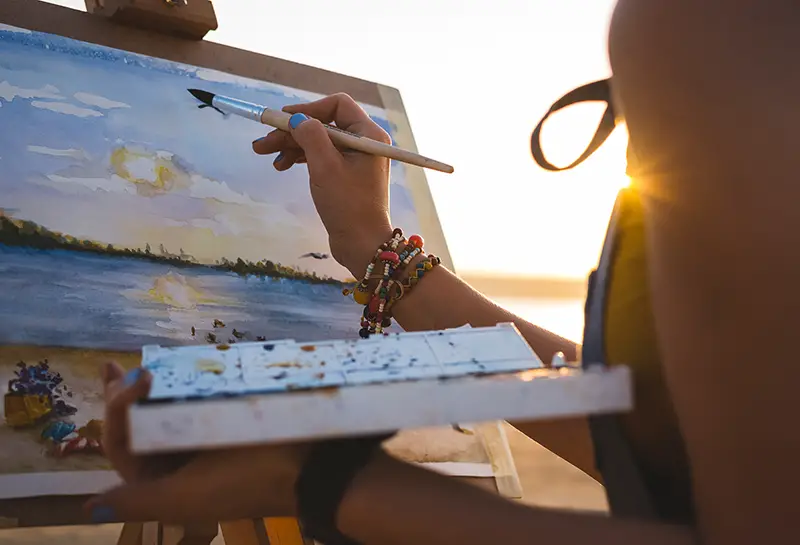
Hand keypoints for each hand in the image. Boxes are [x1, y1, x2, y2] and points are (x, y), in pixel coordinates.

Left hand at [87, 363, 307, 523]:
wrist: (312, 467)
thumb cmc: (247, 482)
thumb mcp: (188, 498)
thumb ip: (138, 501)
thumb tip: (88, 509)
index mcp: (165, 485)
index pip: (124, 445)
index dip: (117, 411)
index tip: (134, 376)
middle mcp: (180, 465)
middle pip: (139, 426)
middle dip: (124, 395)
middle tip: (119, 366)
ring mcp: (205, 442)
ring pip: (166, 411)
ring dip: (151, 387)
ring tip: (139, 363)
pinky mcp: (228, 423)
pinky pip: (197, 403)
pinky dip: (185, 384)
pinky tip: (180, 367)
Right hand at [252, 93, 393, 274]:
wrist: (362, 244)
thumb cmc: (348, 206)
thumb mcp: (325, 166)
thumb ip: (311, 135)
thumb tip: (297, 118)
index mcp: (368, 135)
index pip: (337, 105)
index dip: (309, 109)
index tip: (284, 120)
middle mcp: (365, 143)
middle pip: (323, 124)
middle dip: (292, 131)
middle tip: (262, 142)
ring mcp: (355, 159)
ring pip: (318, 141)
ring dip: (291, 145)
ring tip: (265, 154)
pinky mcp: (346, 175)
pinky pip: (321, 156)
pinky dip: (301, 158)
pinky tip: (282, 165)